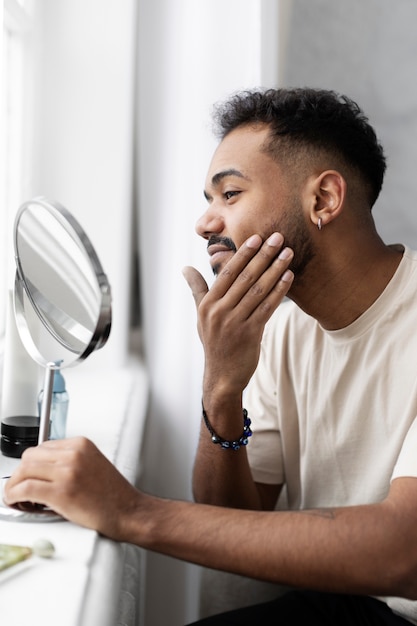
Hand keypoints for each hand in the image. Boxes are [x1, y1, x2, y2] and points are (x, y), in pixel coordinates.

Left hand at [3, 437, 141, 539]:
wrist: (128, 511)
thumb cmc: (113, 494)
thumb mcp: (92, 464)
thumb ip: (69, 461)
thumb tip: (42, 470)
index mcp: (81, 444)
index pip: (42, 447)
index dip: (31, 465)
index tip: (28, 476)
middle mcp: (73, 454)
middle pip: (30, 457)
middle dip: (20, 474)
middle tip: (19, 488)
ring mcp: (67, 471)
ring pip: (24, 471)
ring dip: (14, 485)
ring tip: (17, 497)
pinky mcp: (61, 491)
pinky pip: (25, 489)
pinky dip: (14, 495)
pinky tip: (17, 501)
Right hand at [183, 233, 292, 398]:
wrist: (222, 376)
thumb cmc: (213, 342)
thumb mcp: (201, 315)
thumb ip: (197, 290)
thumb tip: (185, 268)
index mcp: (208, 304)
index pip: (227, 273)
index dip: (243, 254)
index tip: (257, 237)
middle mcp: (220, 311)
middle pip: (245, 277)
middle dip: (263, 255)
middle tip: (278, 237)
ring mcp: (235, 322)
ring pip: (258, 290)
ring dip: (275, 269)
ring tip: (288, 253)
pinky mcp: (250, 333)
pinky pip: (267, 307)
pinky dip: (279, 290)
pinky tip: (289, 276)